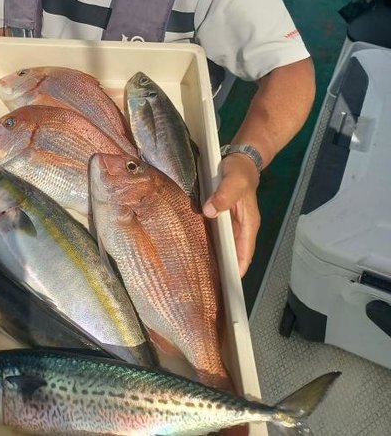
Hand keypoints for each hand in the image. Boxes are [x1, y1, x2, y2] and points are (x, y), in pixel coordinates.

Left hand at [202, 153, 260, 276]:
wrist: (240, 158)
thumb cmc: (240, 171)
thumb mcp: (234, 180)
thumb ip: (224, 195)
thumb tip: (209, 211)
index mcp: (248, 224)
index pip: (245, 253)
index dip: (237, 269)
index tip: (226, 285)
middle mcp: (241, 227)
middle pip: (233, 253)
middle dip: (223, 267)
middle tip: (205, 282)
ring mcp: (231, 223)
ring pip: (224, 244)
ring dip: (214, 255)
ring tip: (196, 269)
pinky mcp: (221, 215)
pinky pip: (215, 233)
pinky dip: (208, 240)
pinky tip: (193, 245)